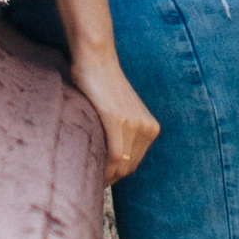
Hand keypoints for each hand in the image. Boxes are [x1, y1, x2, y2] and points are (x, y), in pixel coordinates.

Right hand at [68, 41, 159, 179]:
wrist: (96, 60)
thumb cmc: (103, 87)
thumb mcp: (123, 115)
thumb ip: (124, 136)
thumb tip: (113, 165)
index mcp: (151, 129)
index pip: (132, 165)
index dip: (115, 176)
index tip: (98, 178)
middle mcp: (147, 128)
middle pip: (127, 169)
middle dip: (110, 178)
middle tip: (90, 177)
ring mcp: (133, 124)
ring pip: (120, 167)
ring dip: (104, 174)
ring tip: (87, 170)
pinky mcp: (116, 120)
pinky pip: (113, 157)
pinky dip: (103, 168)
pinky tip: (90, 166)